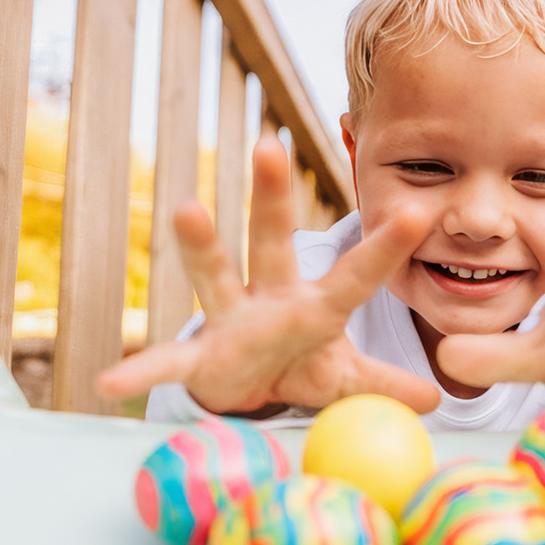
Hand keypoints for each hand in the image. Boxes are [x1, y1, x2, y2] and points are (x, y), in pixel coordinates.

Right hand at [95, 136, 441, 414]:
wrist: (247, 391)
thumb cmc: (301, 367)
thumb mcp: (346, 380)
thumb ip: (384, 385)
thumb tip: (434, 400)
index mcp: (316, 306)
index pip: (358, 273)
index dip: (386, 248)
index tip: (418, 214)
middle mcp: (270, 299)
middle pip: (273, 241)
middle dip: (272, 197)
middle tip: (269, 144)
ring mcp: (230, 322)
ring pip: (215, 274)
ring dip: (200, 244)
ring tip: (186, 209)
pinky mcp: (199, 358)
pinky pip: (167, 363)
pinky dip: (140, 372)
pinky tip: (110, 382)